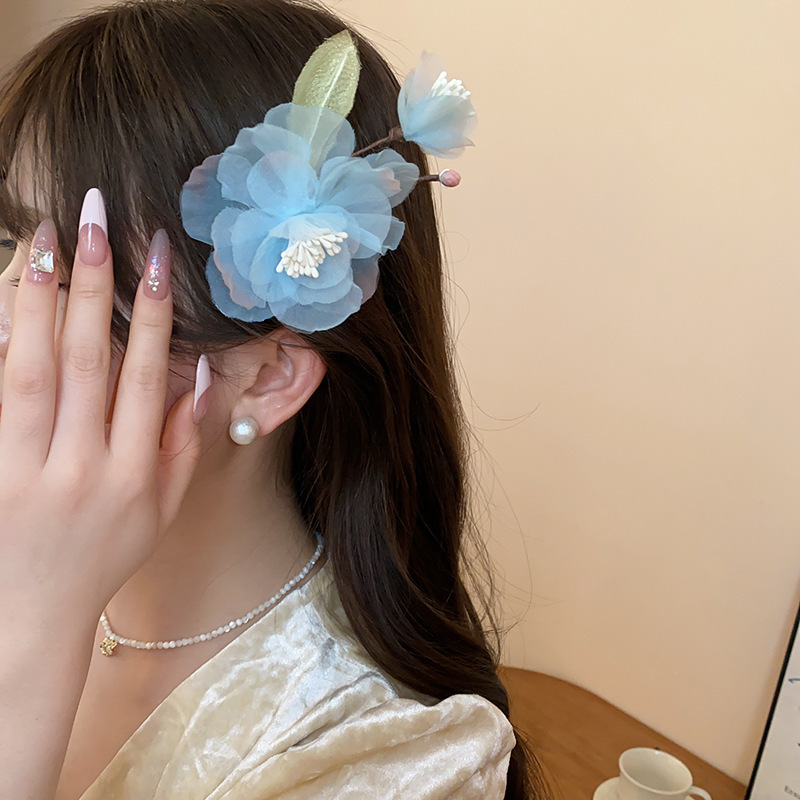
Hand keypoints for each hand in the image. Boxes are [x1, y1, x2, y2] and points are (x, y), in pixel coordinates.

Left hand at [0, 197, 202, 622]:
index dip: (153, 313)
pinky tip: (0, 303)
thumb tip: (199, 379)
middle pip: (87, 361)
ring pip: (30, 371)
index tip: (154, 257)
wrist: (27, 622)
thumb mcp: (160, 514)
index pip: (147, 376)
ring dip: (36, 301)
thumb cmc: (100, 561)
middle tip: (91, 220)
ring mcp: (24, 472)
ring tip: (40, 241)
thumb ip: (184, 447)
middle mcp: (81, 468)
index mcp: (133, 475)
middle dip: (92, 285)